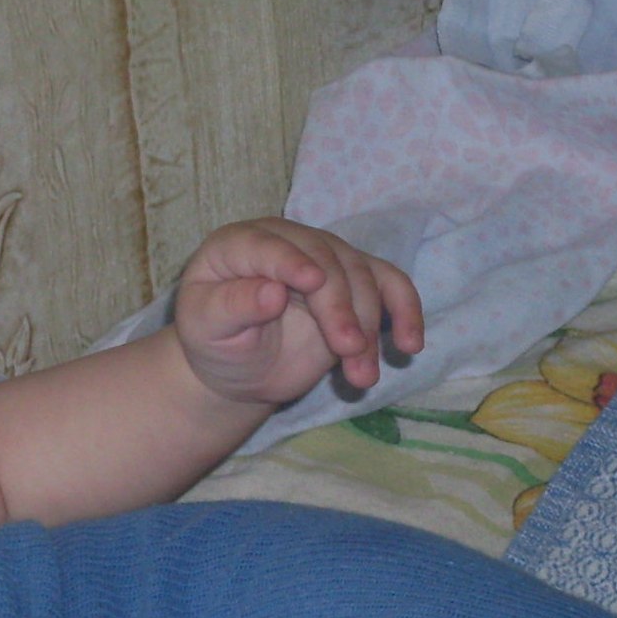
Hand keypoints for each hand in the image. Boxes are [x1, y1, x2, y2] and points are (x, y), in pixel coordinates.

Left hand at [172, 220, 424, 406]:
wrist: (239, 369)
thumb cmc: (215, 343)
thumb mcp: (206, 329)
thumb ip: (232, 307)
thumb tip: (272, 292)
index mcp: (239, 244)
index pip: (269, 245)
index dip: (291, 261)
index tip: (313, 282)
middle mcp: (288, 241)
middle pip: (326, 261)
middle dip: (340, 307)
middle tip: (348, 350)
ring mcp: (326, 259)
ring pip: (361, 277)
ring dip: (369, 326)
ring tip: (362, 376)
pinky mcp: (355, 283)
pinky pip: (389, 286)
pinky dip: (405, 311)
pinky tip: (411, 344)